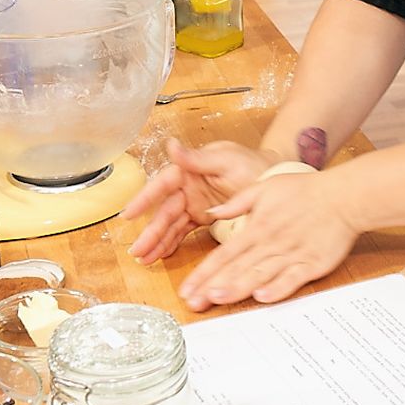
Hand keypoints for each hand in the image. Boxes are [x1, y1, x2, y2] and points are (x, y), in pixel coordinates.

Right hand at [122, 139, 275, 264]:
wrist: (276, 181)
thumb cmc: (253, 165)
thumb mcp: (228, 160)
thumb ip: (198, 158)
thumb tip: (171, 145)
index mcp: (191, 169)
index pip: (162, 184)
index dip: (144, 199)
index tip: (129, 214)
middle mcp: (189, 186)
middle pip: (164, 211)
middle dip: (150, 231)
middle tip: (137, 250)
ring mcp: (195, 203)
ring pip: (171, 224)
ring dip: (157, 241)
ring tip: (144, 259)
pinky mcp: (203, 217)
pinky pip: (183, 231)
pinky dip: (172, 243)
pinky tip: (161, 255)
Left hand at [177, 171, 359, 311]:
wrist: (344, 196)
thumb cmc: (306, 191)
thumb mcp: (266, 187)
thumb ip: (237, 202)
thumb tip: (212, 211)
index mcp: (257, 226)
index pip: (223, 254)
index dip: (203, 272)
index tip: (187, 288)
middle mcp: (270, 242)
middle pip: (236, 267)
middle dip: (212, 286)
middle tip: (193, 303)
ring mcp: (292, 254)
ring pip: (260, 274)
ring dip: (238, 287)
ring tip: (217, 299)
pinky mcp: (312, 264)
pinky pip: (292, 278)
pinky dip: (278, 288)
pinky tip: (262, 297)